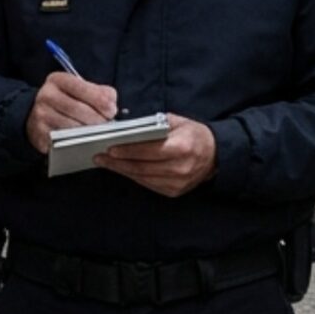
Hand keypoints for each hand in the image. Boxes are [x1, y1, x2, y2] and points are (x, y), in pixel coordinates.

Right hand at [25, 71, 118, 153]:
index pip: (81, 87)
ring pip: (72, 126)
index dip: (99, 100)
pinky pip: (63, 139)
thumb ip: (99, 92)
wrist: (35, 115)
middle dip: (97, 119)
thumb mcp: (79, 89)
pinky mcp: (40, 133)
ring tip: (98, 133)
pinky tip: (84, 140)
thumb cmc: (65, 101)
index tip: (112, 110)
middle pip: (78, 109)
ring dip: (89, 132)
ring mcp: (41, 115)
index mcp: (58, 80)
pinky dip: (77, 141)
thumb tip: (111, 104)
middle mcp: (46, 95)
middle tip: (107, 125)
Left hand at [93, 114, 216, 197]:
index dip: (128, 151)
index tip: (110, 149)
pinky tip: (122, 170)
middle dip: (118, 162)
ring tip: (106, 163)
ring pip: (142, 178)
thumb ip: (155, 124)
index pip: (148, 151)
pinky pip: (148, 184)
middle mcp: (180, 168)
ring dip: (122, 170)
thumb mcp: (178, 122)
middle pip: (142, 167)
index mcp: (182, 147)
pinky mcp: (173, 191)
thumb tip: (129, 128)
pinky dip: (133, 176)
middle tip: (100, 157)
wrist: (214, 156)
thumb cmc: (194, 135)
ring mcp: (177, 183)